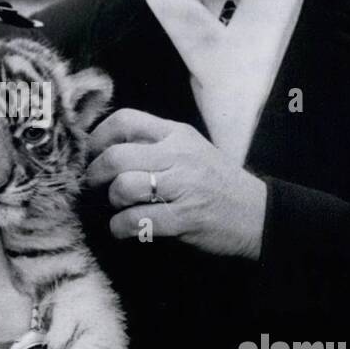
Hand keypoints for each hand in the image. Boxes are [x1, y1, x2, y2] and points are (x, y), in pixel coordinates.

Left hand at [85, 108, 267, 258]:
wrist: (259, 214)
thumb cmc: (218, 183)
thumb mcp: (192, 150)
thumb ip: (155, 144)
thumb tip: (107, 148)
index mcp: (177, 134)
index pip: (125, 120)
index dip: (97, 137)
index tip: (90, 153)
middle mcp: (179, 155)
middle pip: (116, 156)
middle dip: (95, 174)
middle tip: (93, 185)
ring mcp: (182, 186)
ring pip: (123, 187)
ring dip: (112, 202)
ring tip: (118, 208)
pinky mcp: (184, 218)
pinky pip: (136, 220)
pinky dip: (121, 227)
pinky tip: (124, 229)